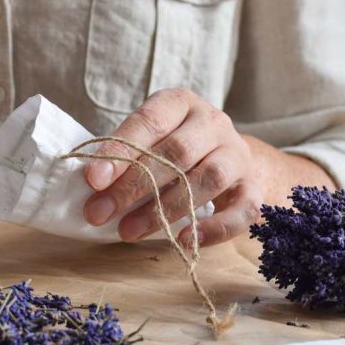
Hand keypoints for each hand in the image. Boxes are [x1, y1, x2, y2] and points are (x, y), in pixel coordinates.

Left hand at [82, 88, 262, 246]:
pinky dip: (213, 229)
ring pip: (208, 179)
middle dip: (133, 186)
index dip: (119, 151)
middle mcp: (213, 123)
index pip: (149, 122)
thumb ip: (124, 154)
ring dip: (164, 209)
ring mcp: (238, 154)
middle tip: (99, 213)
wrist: (228, 157)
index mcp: (180, 103)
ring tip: (128, 231)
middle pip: (176, 152)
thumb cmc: (173, 146)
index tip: (92, 180)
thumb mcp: (148, 138)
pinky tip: (184, 241)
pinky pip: (242, 211)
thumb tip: (92, 183)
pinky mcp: (253, 188)